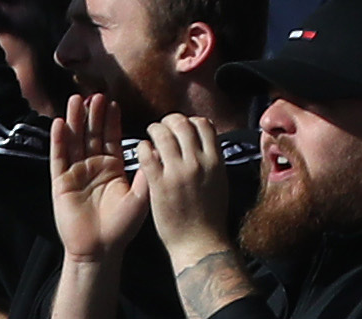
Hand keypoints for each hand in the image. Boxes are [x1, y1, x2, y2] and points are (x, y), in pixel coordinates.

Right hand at [49, 90, 147, 265]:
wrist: (101, 249)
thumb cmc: (123, 225)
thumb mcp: (142, 194)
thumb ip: (148, 171)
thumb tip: (160, 147)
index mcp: (112, 166)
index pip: (111, 137)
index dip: (111, 119)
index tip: (113, 100)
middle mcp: (93, 167)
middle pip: (92, 135)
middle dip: (93, 114)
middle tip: (95, 93)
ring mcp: (76, 174)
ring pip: (74, 142)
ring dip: (74, 121)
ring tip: (75, 99)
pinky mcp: (61, 184)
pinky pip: (59, 159)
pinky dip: (59, 141)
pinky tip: (58, 124)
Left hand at [142, 115, 233, 263]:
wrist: (198, 241)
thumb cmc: (210, 214)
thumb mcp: (219, 180)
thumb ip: (212, 160)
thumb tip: (204, 144)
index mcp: (215, 160)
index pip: (204, 125)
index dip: (192, 120)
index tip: (184, 125)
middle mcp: (198, 161)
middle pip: (184, 125)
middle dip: (171, 120)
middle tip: (163, 124)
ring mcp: (178, 172)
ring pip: (164, 136)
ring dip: (156, 129)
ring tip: (151, 132)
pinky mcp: (159, 184)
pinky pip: (149, 156)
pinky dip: (145, 147)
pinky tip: (143, 149)